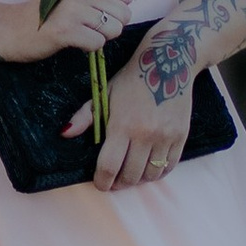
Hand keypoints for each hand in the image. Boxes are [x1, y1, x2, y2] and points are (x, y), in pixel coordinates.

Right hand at [0, 0, 132, 67]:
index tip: (96, 10)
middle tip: (87, 25)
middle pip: (124, 13)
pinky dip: (88, 48)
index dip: (116, 7)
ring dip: (100, 36)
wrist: (10, 29)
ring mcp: (73, 10)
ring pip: (113, 29)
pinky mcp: (65, 31)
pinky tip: (73, 41)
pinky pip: (97, 44)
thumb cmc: (46, 10)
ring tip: (80, 32)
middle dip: (110, 25)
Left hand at [90, 25, 193, 191]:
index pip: (109, 166)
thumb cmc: (132, 79)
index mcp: (122, 124)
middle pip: (130, 175)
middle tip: (115, 181)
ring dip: (139, 180)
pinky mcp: (181, 136)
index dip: (102, 181)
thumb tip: (65, 133)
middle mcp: (145, 134)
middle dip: (119, 183)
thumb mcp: (106, 93)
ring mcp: (165, 136)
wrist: (168, 62)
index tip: (100, 183)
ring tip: (131, 174)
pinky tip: (149, 168)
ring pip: (150, 175)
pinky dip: (158, 172)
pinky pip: (169, 166)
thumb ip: (86, 116)